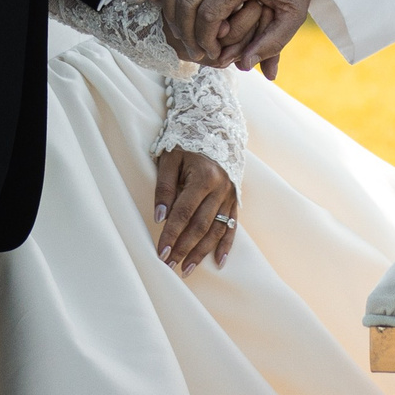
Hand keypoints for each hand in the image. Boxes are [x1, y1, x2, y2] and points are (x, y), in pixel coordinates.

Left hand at [152, 149, 238, 274]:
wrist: (215, 126)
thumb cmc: (186, 142)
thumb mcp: (169, 158)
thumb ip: (164, 187)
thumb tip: (160, 217)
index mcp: (203, 177)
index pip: (184, 213)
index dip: (171, 234)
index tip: (161, 252)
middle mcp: (220, 189)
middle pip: (201, 225)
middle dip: (184, 247)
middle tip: (170, 265)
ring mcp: (230, 195)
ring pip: (216, 229)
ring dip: (202, 251)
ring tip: (187, 268)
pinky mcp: (235, 199)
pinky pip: (232, 226)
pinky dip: (226, 244)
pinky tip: (219, 262)